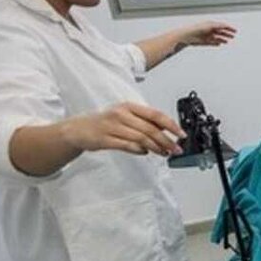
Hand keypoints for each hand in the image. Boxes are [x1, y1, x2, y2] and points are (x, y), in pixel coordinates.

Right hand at [63, 102, 185, 156]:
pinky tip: (146, 152)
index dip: (171, 125)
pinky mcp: (104, 139)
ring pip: (141, 138)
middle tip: (176, 149)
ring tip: (164, 153)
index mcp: (129, 107)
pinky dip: (139, 150)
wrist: (78, 129)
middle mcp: (121, 114)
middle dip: (167, 141)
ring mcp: (112, 127)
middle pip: (150, 129)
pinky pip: (127, 146)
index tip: (181, 134)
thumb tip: (168, 131)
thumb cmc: (106, 122)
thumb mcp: (126, 117)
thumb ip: (145, 122)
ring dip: (156, 148)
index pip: (155, 115)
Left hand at [178, 21, 235, 46]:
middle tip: (233, 36)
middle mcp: (209, 30)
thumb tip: (225, 25)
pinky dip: (216, 43)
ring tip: (227, 41)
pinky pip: (212, 43)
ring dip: (222, 39)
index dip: (229, 28)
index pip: (222, 26)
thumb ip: (218, 26)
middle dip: (227, 34)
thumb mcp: (210, 26)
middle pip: (220, 32)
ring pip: (217, 38)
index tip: (235, 31)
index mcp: (210, 24)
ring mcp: (207, 36)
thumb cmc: (197, 29)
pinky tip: (219, 44)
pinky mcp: (204, 42)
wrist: (187, 35)